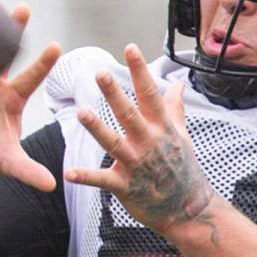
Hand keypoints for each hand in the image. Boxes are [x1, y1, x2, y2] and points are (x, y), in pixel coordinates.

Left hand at [64, 44, 215, 235]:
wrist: (188, 208)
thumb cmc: (183, 168)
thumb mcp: (182, 134)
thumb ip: (175, 107)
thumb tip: (179, 83)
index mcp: (162, 128)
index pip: (150, 94)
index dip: (140, 71)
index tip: (131, 48)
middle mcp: (149, 143)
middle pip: (129, 114)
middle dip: (115, 94)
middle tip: (100, 73)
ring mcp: (138, 165)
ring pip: (114, 143)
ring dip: (97, 128)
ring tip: (81, 113)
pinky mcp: (126, 186)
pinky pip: (103, 180)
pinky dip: (86, 177)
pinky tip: (68, 173)